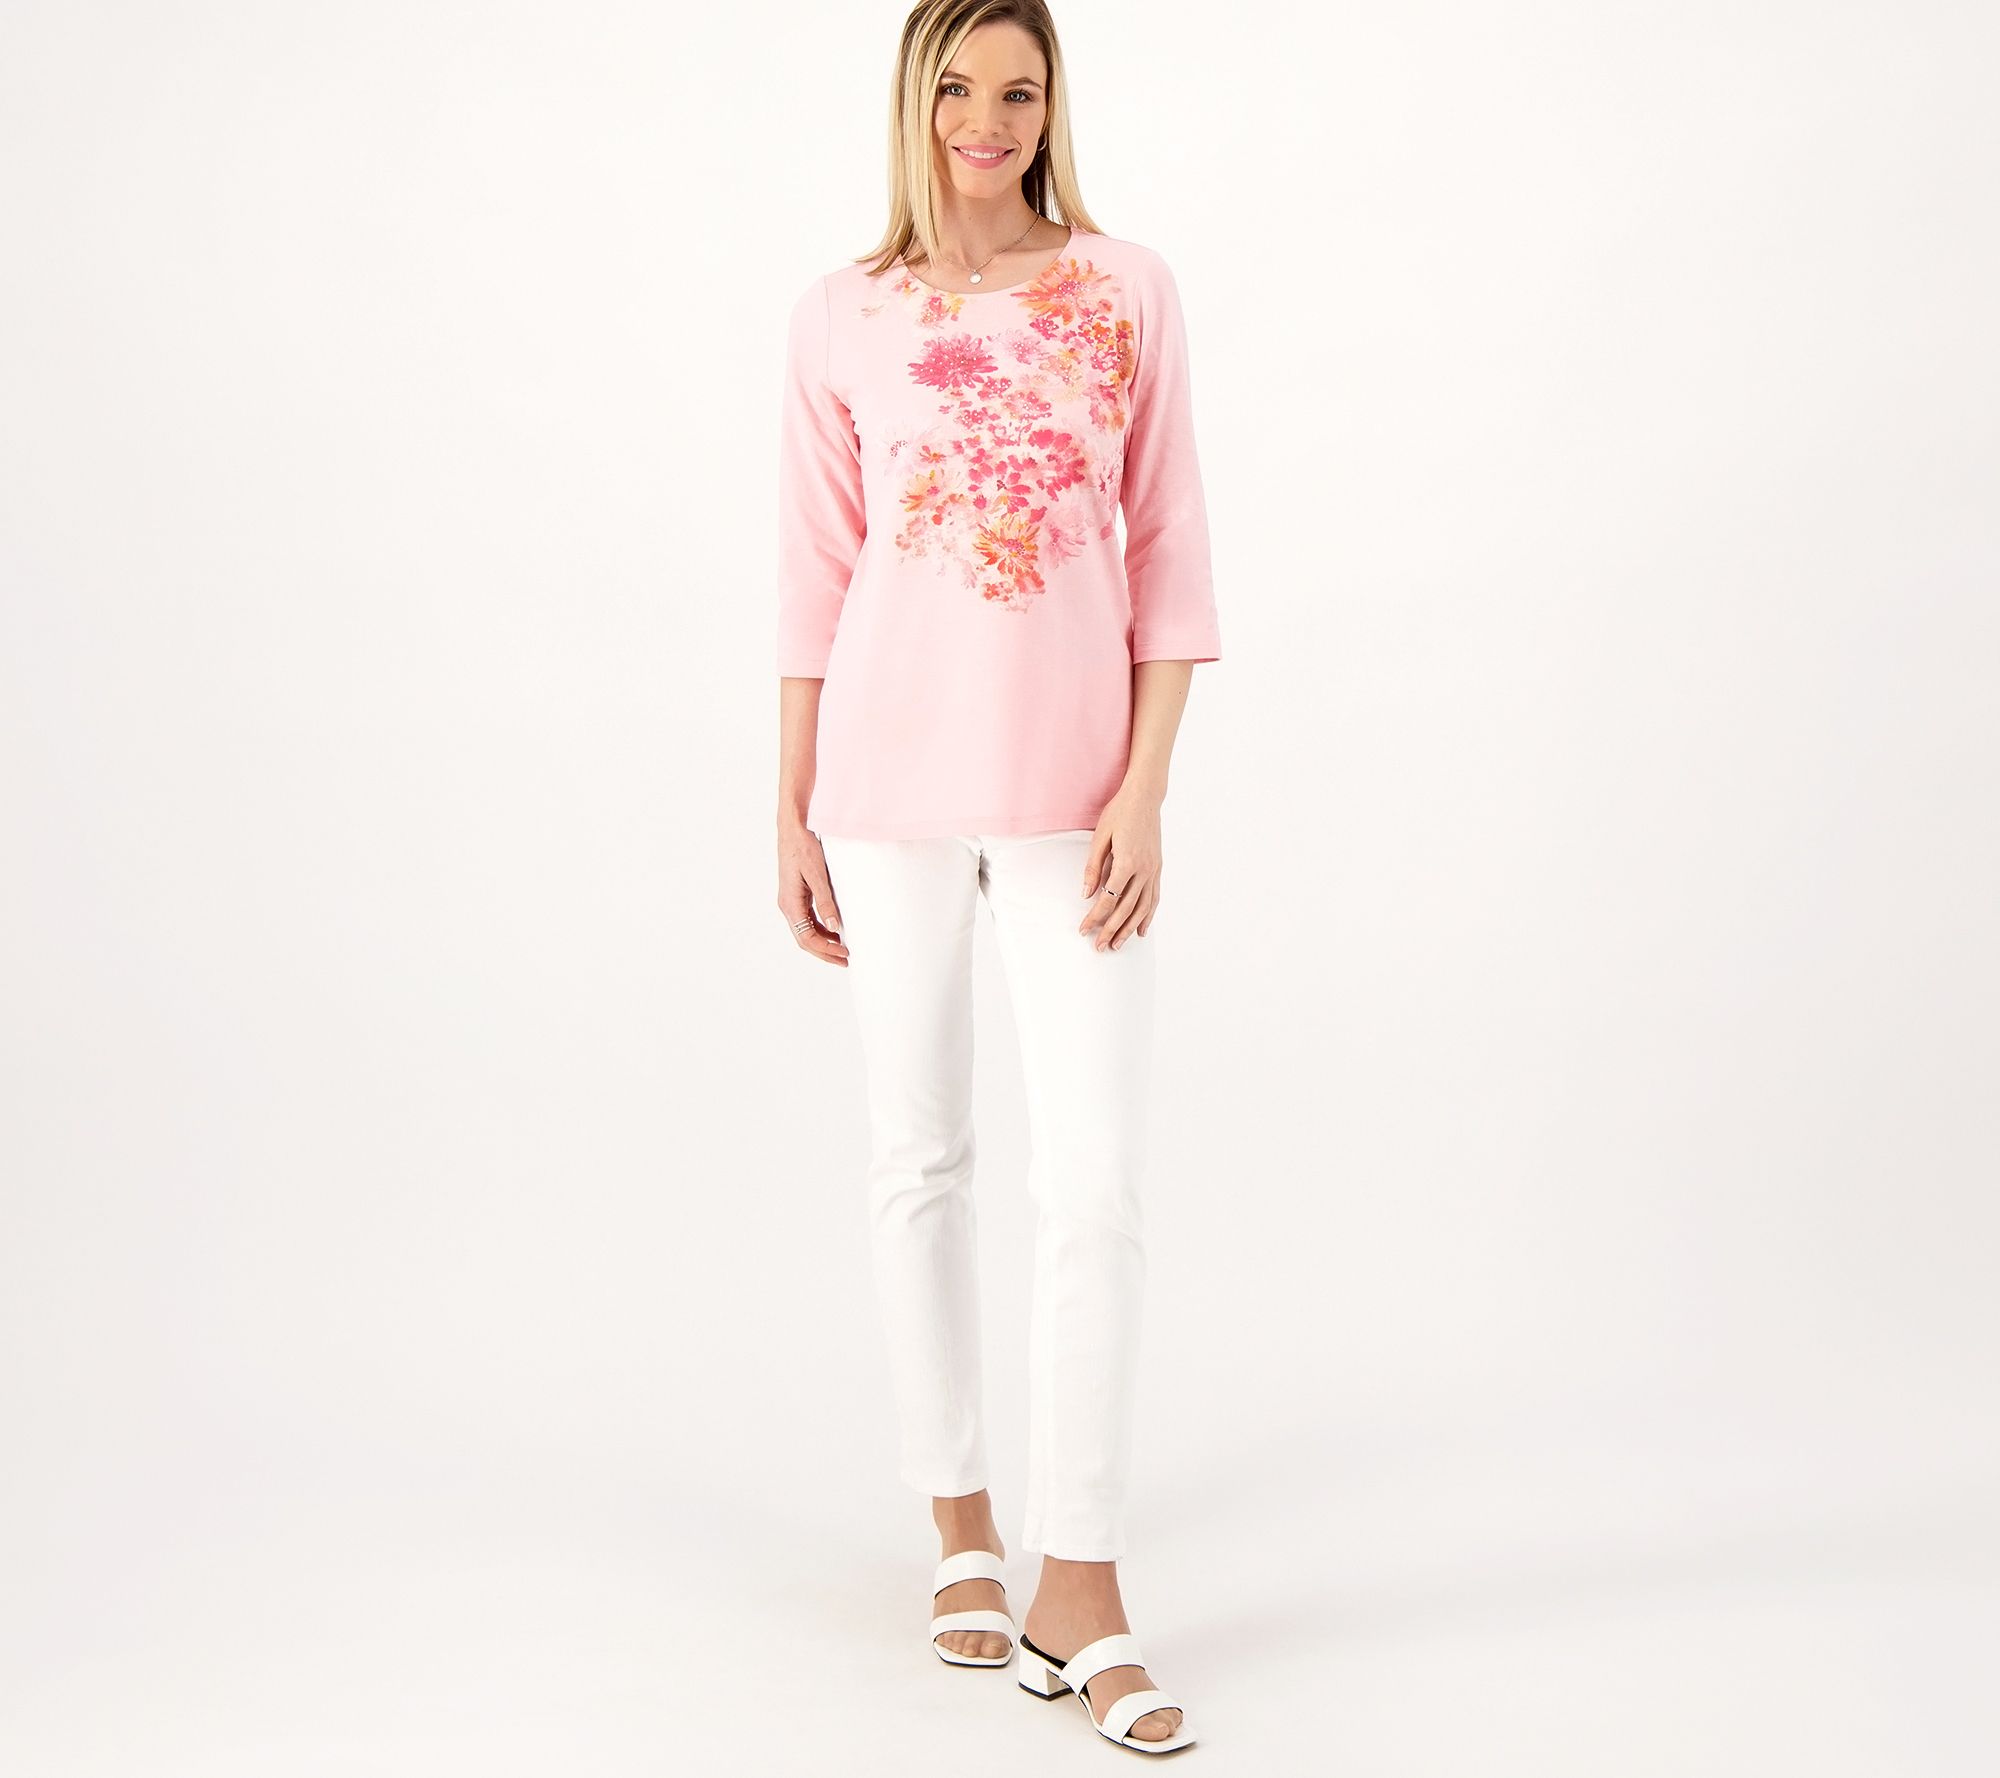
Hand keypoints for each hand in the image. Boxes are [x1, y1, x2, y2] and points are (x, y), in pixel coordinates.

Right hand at [778, 822, 848, 965]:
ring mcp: (791, 901)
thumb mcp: (817, 875)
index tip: (844, 953)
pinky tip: (835, 930)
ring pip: (806, 931)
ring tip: (843, 949)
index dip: (825, 949)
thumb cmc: (803, 848)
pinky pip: (808, 919)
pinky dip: (821, 929)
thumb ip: (826, 902)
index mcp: (790, 904)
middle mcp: (788, 905)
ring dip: (824, 942)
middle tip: (845, 960)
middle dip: (825, 952)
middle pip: (805, 939)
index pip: (806, 937)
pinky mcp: (797, 895)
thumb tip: (835, 927)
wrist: (793, 828)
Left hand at [1079, 785, 1162, 950]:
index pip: (1108, 899)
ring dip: (1129, 929)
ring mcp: (1153, 870)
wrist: (1145, 797)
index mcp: (1126, 862)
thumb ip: (1093, 867)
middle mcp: (1143, 870)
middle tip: (1099, 946)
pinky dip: (1148, 916)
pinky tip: (1141, 929)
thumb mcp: (1100, 837)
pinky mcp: (1158, 868)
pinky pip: (1154, 897)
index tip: (1083, 929)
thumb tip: (1086, 894)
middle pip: (1126, 909)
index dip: (1095, 917)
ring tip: (1118, 945)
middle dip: (1111, 930)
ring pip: (1142, 908)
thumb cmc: (1119, 813)